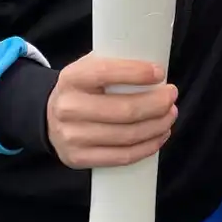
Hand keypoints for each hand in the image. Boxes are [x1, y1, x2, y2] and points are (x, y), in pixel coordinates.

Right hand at [46, 55, 177, 168]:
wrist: (50, 117)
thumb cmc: (83, 88)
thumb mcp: (90, 67)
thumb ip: (117, 63)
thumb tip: (156, 69)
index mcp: (73, 78)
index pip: (107, 73)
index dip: (137, 73)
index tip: (160, 73)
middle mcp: (69, 108)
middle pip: (125, 110)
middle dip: (157, 104)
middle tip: (171, 96)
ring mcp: (72, 136)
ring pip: (128, 135)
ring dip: (158, 125)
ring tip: (170, 115)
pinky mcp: (79, 158)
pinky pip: (122, 156)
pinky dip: (147, 147)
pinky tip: (159, 135)